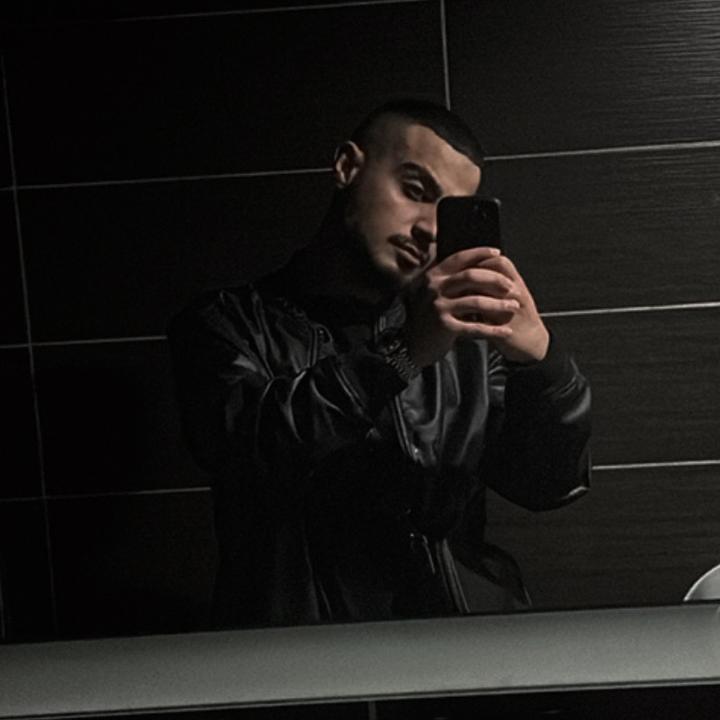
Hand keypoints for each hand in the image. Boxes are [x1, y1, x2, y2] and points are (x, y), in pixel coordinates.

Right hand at [403, 247, 548, 366]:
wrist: (411, 346)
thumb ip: (448, 280)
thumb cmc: (427, 318)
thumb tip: (475, 265)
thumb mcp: (431, 294)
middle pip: (471, 277)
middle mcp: (433, 289)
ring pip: (476, 301)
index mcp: (432, 277)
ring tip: (514, 307)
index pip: (458, 258)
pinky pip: (475, 327)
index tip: (498, 253)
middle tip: (512, 286)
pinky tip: (506, 332)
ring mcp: (438, 308)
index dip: (479, 253)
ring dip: (499, 305)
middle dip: (495, 280)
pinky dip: (493, 330)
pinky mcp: (445, 327)